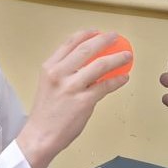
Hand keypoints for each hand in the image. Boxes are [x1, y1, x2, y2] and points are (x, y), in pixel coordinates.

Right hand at [17, 31, 131, 167]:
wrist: (40, 136)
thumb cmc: (46, 113)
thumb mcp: (49, 85)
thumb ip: (65, 73)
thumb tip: (87, 65)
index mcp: (50, 67)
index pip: (70, 43)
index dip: (86, 34)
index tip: (97, 31)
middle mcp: (59, 74)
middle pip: (87, 49)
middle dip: (104, 40)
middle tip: (115, 37)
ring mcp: (72, 87)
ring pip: (100, 65)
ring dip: (117, 58)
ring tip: (127, 56)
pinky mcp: (83, 102)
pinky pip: (105, 86)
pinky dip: (117, 80)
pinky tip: (123, 78)